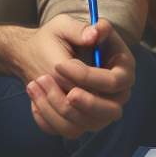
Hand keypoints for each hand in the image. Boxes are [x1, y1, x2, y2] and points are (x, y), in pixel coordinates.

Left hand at [0, 16, 135, 137]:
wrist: (36, 55)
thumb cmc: (56, 39)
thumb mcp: (65, 26)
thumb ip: (81, 28)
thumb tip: (95, 33)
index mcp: (121, 67)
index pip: (116, 81)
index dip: (89, 77)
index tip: (60, 66)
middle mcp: (115, 93)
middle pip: (112, 112)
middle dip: (87, 104)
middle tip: (66, 93)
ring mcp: (98, 111)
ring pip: (87, 125)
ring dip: (58, 109)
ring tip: (34, 84)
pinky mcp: (80, 122)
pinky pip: (68, 130)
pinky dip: (49, 119)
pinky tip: (35, 99)